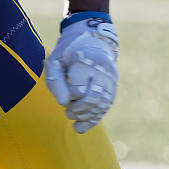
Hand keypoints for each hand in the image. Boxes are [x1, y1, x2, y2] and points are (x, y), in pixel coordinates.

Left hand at [44, 14, 118, 132]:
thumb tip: (63, 103)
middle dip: (78, 109)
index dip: (69, 96)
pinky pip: (106, 107)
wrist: (92, 41)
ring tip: (72, 115)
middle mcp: (102, 70)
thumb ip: (55, 80)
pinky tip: (80, 127)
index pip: (79, 88)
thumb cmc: (68, 53)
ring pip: (102, 104)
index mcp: (85, 60)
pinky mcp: (113, 87)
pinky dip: (93, 119)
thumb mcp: (55, 61)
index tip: (63, 95)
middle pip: (92, 98)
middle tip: (67, 110)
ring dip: (85, 115)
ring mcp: (110, 79)